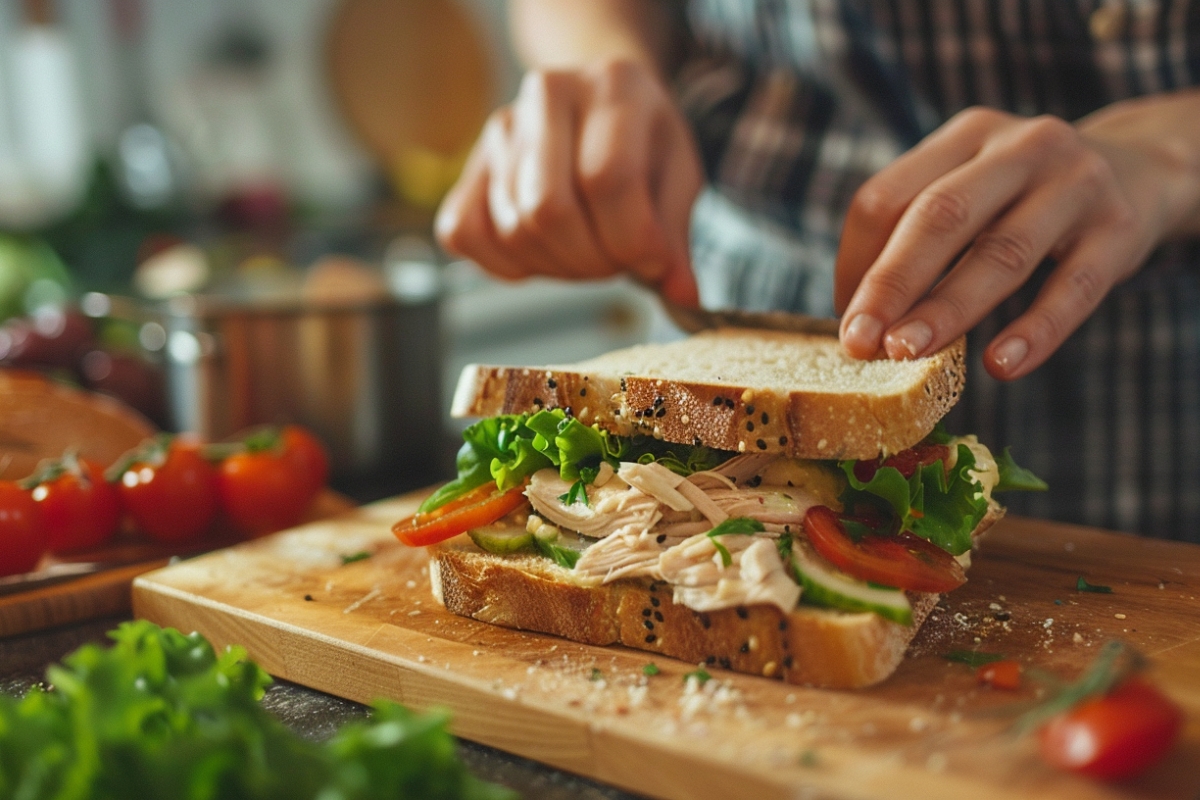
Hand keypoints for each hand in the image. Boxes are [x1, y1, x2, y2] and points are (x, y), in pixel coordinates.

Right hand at [435, 60, 703, 304]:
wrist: (601, 111)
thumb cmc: (644, 148)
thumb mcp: (678, 180)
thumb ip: (676, 235)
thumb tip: (680, 295)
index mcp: (614, 86)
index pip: (607, 179)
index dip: (631, 240)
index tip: (653, 264)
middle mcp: (548, 93)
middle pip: (548, 209)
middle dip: (590, 260)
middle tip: (615, 262)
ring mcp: (501, 128)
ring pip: (514, 229)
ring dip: (557, 267)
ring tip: (587, 252)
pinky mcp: (471, 166)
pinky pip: (464, 232)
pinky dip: (504, 265)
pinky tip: (542, 257)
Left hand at [835, 95, 1199, 379]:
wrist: (1144, 171)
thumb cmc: (1028, 198)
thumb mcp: (976, 189)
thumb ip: (921, 235)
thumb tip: (860, 319)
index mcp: (966, 134)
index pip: (887, 196)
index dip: (856, 262)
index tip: (847, 320)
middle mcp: (1020, 147)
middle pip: (939, 217)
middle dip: (890, 284)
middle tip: (859, 343)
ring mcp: (1076, 183)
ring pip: (1001, 252)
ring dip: (948, 310)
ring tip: (908, 355)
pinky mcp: (1121, 229)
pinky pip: (1073, 287)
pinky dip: (1036, 329)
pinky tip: (1001, 365)